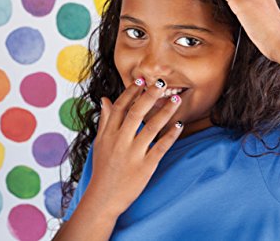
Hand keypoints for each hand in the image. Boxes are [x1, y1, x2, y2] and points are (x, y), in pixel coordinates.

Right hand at [86, 78, 182, 219]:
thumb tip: (104, 99)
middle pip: (136, 112)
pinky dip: (171, 135)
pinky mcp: (145, 167)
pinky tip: (179, 124)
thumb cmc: (103, 169)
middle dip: (150, 95)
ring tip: (177, 98)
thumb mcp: (100, 143)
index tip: (142, 79)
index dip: (131, 92)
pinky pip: (161, 147)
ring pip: (151, 127)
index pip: (120, 107)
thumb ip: (105, 120)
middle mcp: (120, 142)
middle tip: (162, 82)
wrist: (103, 200)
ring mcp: (133, 154)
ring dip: (165, 111)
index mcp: (109, 134)